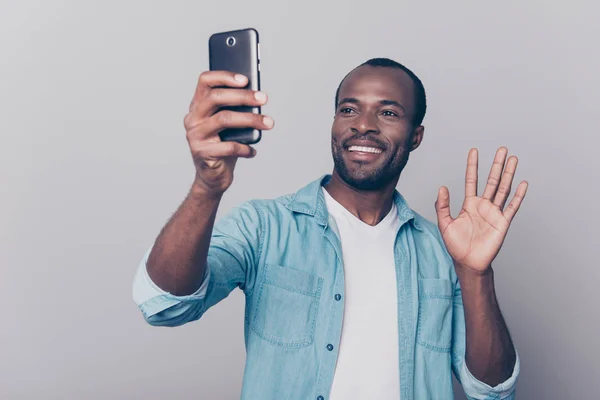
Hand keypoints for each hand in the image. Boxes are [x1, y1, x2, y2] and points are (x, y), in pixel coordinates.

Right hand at [184, 71, 274, 195]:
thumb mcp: (229, 124)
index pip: (205, 81)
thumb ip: (236, 109)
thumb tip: (257, 96)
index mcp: (198, 105)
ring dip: (250, 120)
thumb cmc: (224, 144)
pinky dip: (244, 148)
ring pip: (223, 119)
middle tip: (264, 98)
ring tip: (269, 123)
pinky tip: (253, 151)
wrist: (213, 175)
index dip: (224, 76)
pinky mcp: (201, 153)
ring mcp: (195, 136)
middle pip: (215, 98)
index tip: (246, 79)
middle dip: (243, 96)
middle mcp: (193, 118)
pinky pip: (227, 147)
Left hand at [434, 147, 527, 273]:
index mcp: (469, 204)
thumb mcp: (445, 224)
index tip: (474, 151)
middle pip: (491, 181)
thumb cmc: (456, 245)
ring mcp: (494, 213)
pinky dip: (518, 196)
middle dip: (496, 165)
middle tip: (502, 149)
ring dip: (508, 175)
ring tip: (513, 159)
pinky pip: (512, 207)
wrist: (468, 263)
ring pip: (503, 189)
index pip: (471, 180)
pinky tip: (523, 183)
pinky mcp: (503, 222)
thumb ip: (442, 206)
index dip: (472, 166)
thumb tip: (442, 188)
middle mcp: (483, 205)